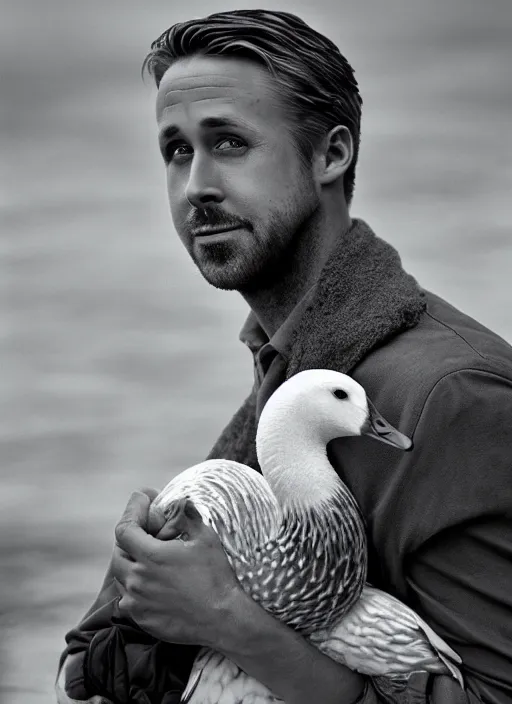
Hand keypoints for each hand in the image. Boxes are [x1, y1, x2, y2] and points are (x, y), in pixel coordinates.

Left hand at [112, 490, 242, 647]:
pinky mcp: (142, 619)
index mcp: (151, 557)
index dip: (131, 512)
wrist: (222, 619)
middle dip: (129, 539)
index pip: (124, 529)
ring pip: (121, 577)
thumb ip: (188, 516)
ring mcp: (138, 602)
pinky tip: (151, 583)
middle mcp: (138, 580)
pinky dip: (134, 587)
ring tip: (148, 557)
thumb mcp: (205, 538)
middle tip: (145, 531)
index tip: (143, 502)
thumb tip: (180, 501)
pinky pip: (127, 599)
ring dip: (130, 563)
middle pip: (118, 553)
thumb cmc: (215, 577)